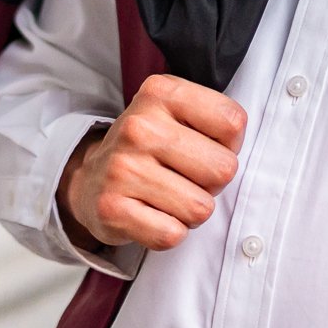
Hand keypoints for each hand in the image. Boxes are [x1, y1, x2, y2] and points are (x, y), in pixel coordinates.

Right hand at [57, 74, 245, 252]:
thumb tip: (237, 156)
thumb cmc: (149, 149)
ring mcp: (122, 168)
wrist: (90, 179)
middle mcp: (138, 127)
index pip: (233, 122)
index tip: (202, 145)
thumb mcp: (179, 113)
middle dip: (212, 182)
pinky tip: (150, 215)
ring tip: (167, 196)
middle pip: (224, 169)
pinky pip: (171, 234)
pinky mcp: (111, 208)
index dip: (228, 143)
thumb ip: (215, 120)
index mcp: (161, 92)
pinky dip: (168, 232)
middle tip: (185, 176)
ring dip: (190, 211)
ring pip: (201, 207)